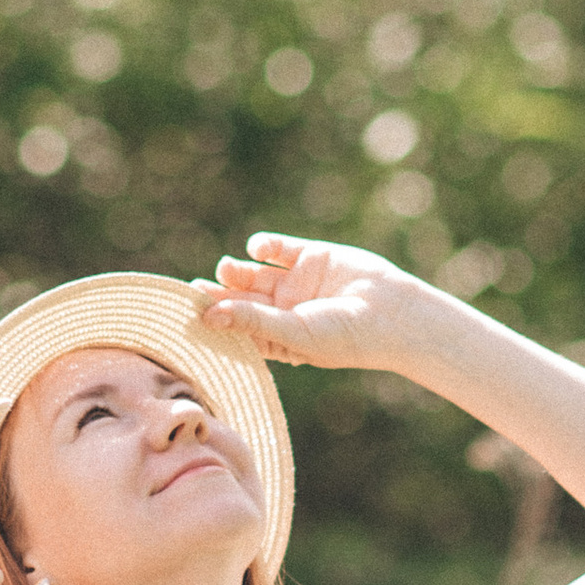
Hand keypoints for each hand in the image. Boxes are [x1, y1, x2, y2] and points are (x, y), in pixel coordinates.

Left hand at [191, 232, 424, 372]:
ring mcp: (294, 282)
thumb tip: (208, 316)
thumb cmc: (344, 336)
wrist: (393, 314)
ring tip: (227, 268)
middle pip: (238, 299)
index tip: (191, 312)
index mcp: (276, 338)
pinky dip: (262, 246)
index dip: (214, 319)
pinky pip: (277, 249)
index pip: (235, 328)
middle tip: (197, 287)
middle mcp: (282, 311)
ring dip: (236, 270)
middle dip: (218, 292)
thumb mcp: (293, 332)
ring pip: (253, 274)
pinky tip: (257, 250)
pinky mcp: (309, 256)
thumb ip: (251, 321)